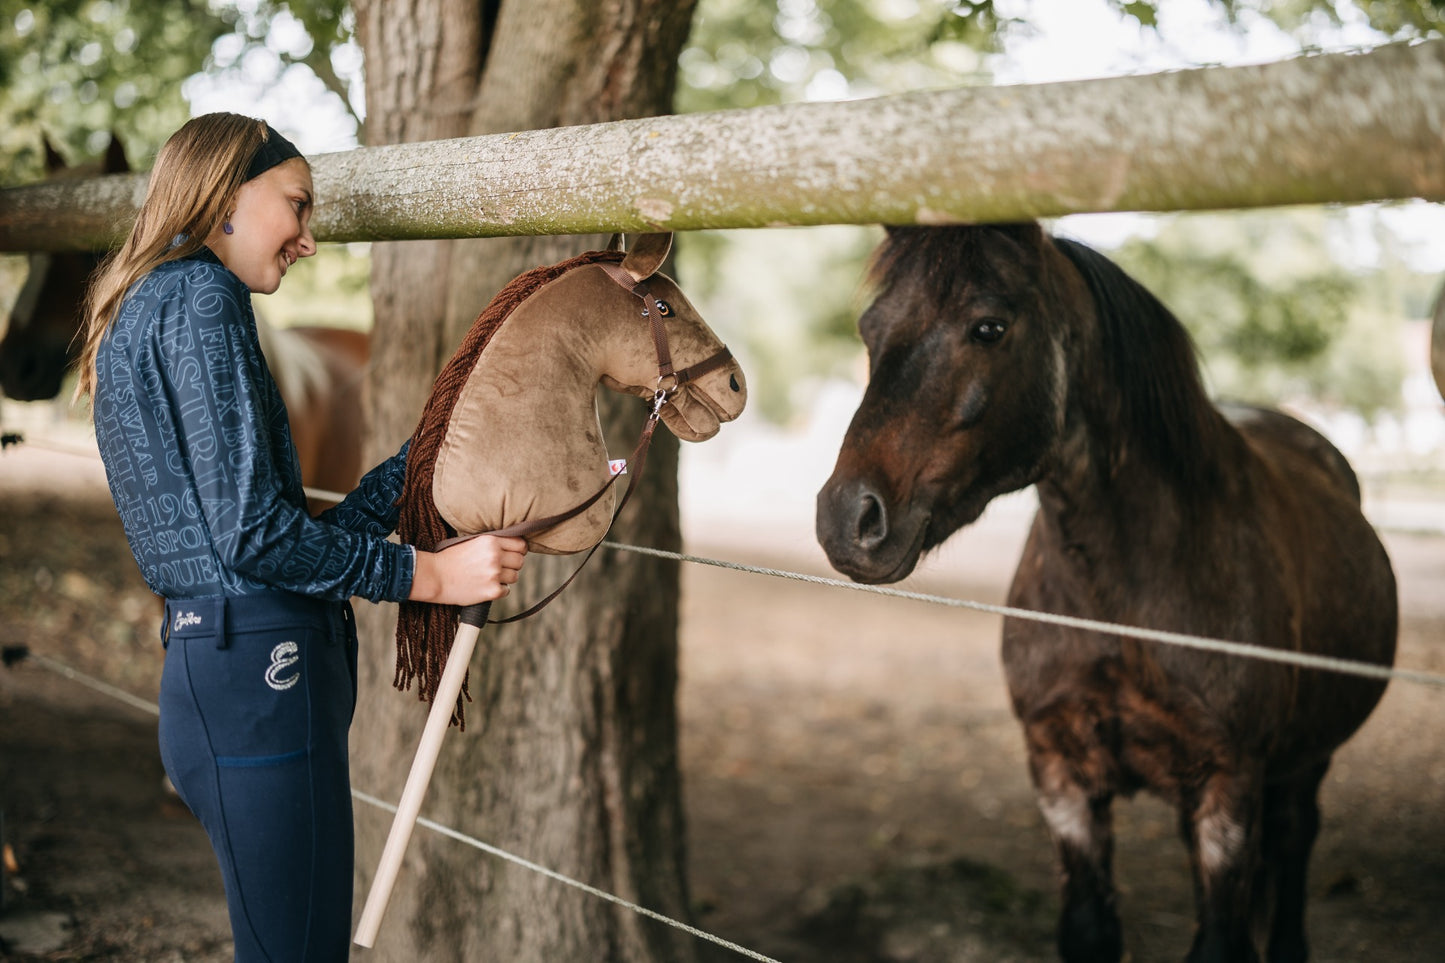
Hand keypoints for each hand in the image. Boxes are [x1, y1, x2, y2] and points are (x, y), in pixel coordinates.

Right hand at [408, 535, 527, 605]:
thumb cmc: (450, 558)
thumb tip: (512, 545)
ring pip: (514, 577)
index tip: (512, 554)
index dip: (519, 550)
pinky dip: (498, 590)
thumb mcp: (472, 541)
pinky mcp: (492, 591)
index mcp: (491, 541)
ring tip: (489, 577)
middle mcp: (495, 556)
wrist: (435, 577)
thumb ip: (492, 542)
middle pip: (520, 561)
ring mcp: (494, 574)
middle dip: (512, 565)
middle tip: (499, 568)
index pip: (520, 544)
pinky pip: (506, 590)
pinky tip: (486, 587)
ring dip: (505, 578)